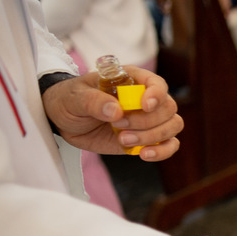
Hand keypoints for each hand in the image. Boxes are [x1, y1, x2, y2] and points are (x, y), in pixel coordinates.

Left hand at [42, 67, 181, 160]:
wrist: (64, 121)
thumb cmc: (70, 100)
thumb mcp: (75, 97)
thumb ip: (93, 101)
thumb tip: (115, 111)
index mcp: (132, 80)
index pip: (157, 84)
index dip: (156, 95)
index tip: (144, 106)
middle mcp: (145, 99)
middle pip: (168, 108)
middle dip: (147, 121)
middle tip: (118, 125)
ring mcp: (148, 120)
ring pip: (172, 126)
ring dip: (152, 137)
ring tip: (123, 140)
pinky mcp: (146, 139)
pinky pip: (168, 145)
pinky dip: (162, 152)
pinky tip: (145, 155)